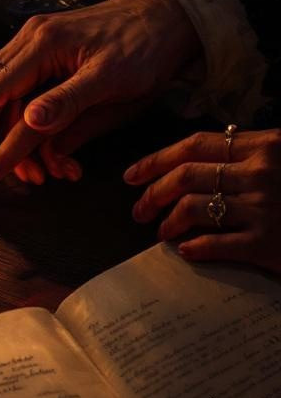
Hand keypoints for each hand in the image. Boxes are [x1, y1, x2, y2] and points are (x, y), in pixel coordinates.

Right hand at [0, 0, 200, 188]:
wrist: (167, 19)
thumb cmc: (145, 49)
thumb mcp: (114, 78)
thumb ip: (69, 101)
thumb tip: (28, 124)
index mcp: (42, 46)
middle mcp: (28, 44)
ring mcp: (32, 50)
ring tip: (9, 171)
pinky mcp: (41, 60)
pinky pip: (12, 94)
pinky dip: (13, 126)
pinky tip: (25, 150)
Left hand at [125, 129, 280, 270]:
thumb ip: (246, 156)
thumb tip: (189, 164)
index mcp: (264, 146)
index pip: (193, 146)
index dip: (155, 160)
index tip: (131, 175)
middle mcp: (261, 172)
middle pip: (185, 176)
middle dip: (152, 194)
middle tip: (139, 211)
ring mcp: (265, 208)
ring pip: (192, 208)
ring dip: (168, 222)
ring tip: (161, 233)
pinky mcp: (268, 243)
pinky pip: (215, 244)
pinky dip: (193, 248)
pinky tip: (186, 251)